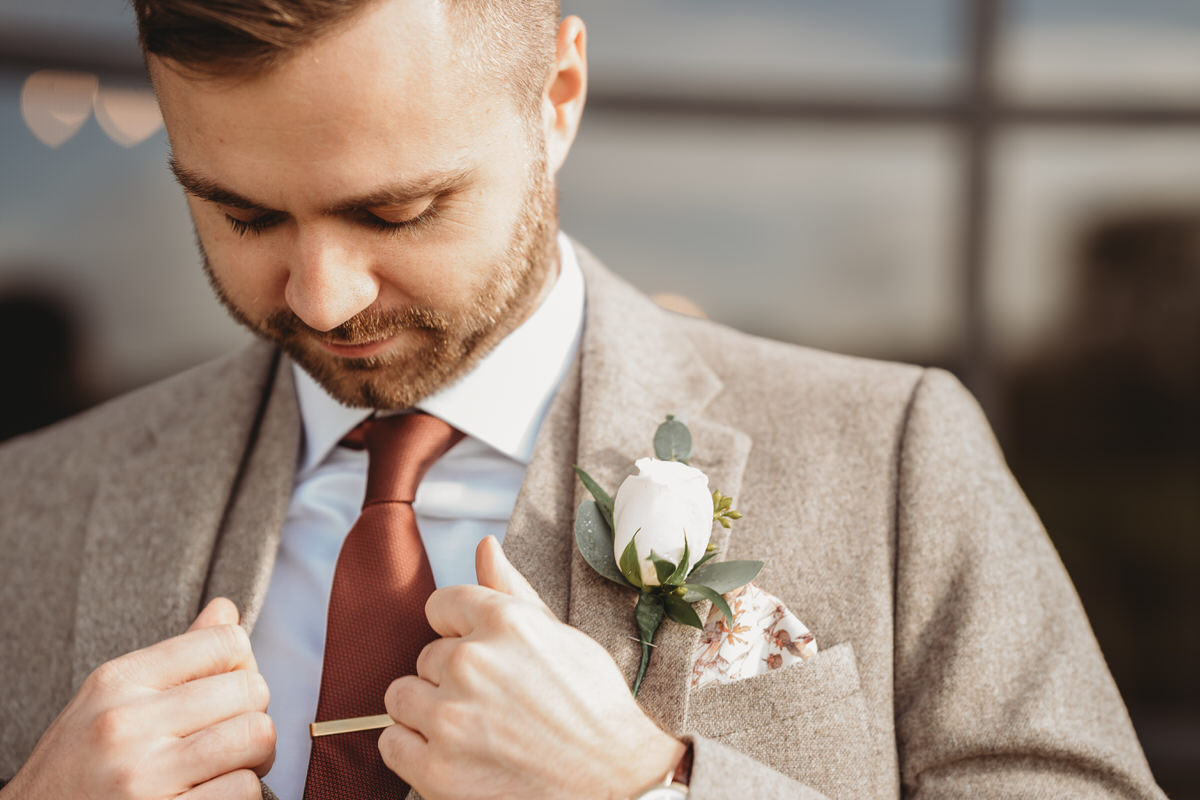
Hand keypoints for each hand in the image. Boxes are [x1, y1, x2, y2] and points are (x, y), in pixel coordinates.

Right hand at [1, 598, 274, 799]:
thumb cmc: (79, 767)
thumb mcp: (109, 700)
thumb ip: (175, 657)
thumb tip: (226, 610)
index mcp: (117, 682)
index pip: (225, 642)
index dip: (243, 667)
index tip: (227, 694)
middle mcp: (127, 724)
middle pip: (250, 690)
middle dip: (254, 714)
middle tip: (232, 738)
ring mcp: (142, 776)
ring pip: (256, 736)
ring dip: (256, 756)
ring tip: (228, 767)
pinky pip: (243, 790)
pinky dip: (242, 793)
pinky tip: (211, 795)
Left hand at [380, 536, 685, 799]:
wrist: (617, 785)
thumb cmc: (594, 709)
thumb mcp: (560, 636)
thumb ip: (511, 591)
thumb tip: (485, 546)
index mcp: (504, 621)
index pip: (440, 605)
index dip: (460, 631)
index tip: (482, 656)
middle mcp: (472, 661)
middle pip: (425, 656)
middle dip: (450, 677)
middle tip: (492, 702)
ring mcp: (450, 716)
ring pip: (401, 696)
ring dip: (427, 712)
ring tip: (471, 729)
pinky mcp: (437, 768)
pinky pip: (392, 744)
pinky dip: (414, 751)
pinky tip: (453, 754)